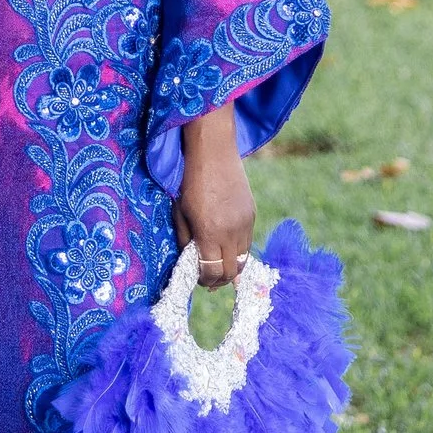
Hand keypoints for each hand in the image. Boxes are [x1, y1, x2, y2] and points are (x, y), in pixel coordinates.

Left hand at [176, 105, 255, 287]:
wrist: (214, 152)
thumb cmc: (190, 180)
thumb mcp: (180, 212)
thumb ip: (186, 240)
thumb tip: (191, 261)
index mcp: (210, 233)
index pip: (211, 272)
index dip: (204, 281)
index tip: (198, 279)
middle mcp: (231, 232)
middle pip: (230, 271)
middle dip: (218, 280)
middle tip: (209, 280)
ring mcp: (245, 223)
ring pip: (242, 259)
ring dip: (230, 266)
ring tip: (218, 266)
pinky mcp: (252, 214)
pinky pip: (247, 242)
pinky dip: (237, 249)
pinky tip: (226, 246)